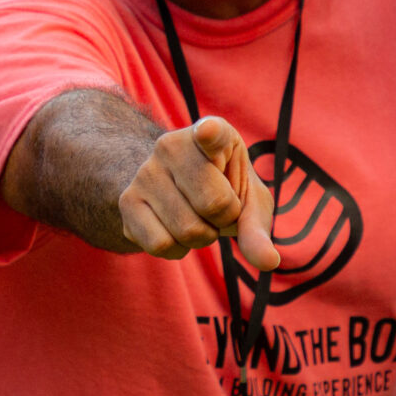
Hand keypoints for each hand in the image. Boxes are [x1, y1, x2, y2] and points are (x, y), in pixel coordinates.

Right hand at [115, 115, 279, 271]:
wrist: (175, 186)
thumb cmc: (223, 189)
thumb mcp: (248, 199)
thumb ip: (257, 227)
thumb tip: (269, 262)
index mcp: (213, 133)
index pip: (211, 132)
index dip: (210, 133)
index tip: (207, 133)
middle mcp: (171, 145)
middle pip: (214, 205)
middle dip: (225, 220)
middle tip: (217, 209)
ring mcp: (145, 172)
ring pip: (187, 230)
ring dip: (202, 238)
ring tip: (197, 218)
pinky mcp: (127, 200)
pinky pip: (160, 245)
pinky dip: (177, 250)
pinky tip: (176, 229)